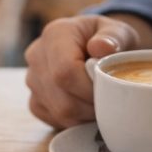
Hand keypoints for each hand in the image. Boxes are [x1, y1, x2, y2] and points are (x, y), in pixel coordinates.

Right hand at [24, 15, 148, 128]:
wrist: (94, 46)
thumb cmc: (108, 39)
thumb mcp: (118, 31)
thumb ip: (114, 37)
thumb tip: (101, 47)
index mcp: (55, 34)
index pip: (65, 71)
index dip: (89, 88)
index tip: (110, 90)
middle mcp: (37, 56)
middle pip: (61, 96)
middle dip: (91, 105)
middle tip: (111, 100)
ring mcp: (32, 80)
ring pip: (59, 111)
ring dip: (86, 114)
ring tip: (101, 102)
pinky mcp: (34, 100)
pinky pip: (54, 119)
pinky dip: (76, 120)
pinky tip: (87, 107)